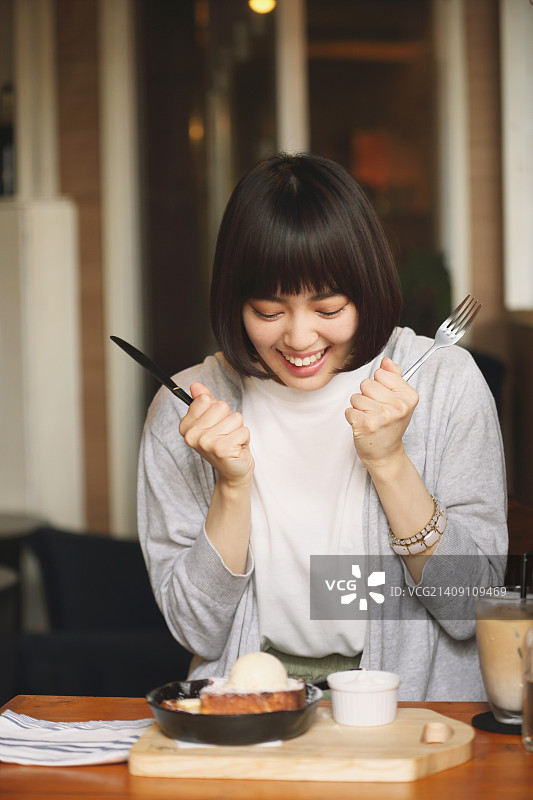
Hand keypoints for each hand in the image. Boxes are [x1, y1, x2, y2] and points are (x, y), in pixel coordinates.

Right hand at [179, 382, 254, 486]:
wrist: (233, 470)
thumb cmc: (224, 442)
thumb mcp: (213, 419)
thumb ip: (204, 401)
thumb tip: (195, 385)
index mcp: (186, 426)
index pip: (206, 399)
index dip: (216, 409)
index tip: (216, 423)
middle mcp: (192, 435)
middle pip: (221, 406)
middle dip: (229, 418)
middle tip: (226, 434)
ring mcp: (206, 443)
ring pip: (235, 417)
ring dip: (238, 429)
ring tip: (232, 441)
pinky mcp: (222, 450)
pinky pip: (243, 430)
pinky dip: (244, 438)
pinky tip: (237, 448)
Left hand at [345, 358, 418, 472]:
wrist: (385, 453)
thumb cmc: (390, 426)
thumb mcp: (399, 400)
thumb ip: (394, 377)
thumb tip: (386, 361)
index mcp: (408, 397)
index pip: (381, 373)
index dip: (378, 385)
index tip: (384, 398)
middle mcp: (398, 406)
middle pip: (366, 383)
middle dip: (366, 396)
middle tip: (375, 410)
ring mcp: (382, 416)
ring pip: (356, 397)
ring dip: (359, 407)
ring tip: (369, 418)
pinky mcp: (366, 425)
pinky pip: (349, 409)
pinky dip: (352, 417)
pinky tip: (363, 425)